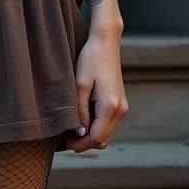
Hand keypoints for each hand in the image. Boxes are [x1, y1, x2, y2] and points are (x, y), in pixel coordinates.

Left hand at [61, 28, 127, 152]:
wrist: (106, 42)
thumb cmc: (90, 60)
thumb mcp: (80, 85)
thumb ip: (80, 111)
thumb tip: (79, 133)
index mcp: (110, 106)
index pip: (96, 138)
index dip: (80, 145)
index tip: (66, 144)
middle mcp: (121, 110)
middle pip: (103, 140)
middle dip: (85, 143)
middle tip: (67, 140)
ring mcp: (123, 107)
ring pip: (107, 133)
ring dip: (91, 136)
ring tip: (72, 130)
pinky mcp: (120, 102)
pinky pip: (109, 124)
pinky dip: (97, 127)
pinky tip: (83, 120)